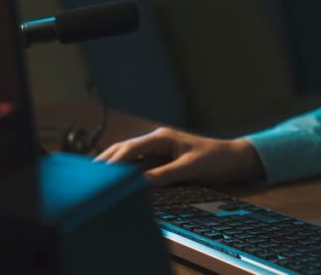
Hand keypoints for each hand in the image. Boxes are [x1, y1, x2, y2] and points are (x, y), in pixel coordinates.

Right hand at [94, 127, 264, 186]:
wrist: (234, 160)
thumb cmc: (216, 159)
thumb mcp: (191, 168)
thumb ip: (166, 174)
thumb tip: (142, 183)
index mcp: (162, 138)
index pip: (131, 147)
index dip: (114, 160)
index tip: (100, 172)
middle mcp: (157, 142)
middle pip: (125, 150)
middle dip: (106, 161)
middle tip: (87, 175)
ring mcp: (158, 151)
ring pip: (129, 158)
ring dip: (113, 167)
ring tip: (94, 179)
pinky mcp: (161, 162)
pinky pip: (138, 167)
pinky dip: (125, 173)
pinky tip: (115, 182)